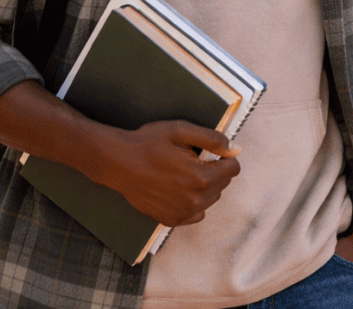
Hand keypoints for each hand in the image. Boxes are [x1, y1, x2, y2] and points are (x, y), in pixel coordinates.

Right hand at [89, 120, 241, 226]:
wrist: (118, 164)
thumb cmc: (148, 144)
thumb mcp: (181, 131)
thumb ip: (212, 139)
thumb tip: (235, 149)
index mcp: (202, 177)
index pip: (233, 169)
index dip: (223, 156)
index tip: (207, 152)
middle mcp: (196, 200)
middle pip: (223, 183)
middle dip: (214, 170)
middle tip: (190, 160)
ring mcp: (183, 213)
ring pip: (211, 198)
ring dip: (204, 186)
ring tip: (181, 173)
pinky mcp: (171, 220)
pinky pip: (197, 213)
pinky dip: (193, 201)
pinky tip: (178, 189)